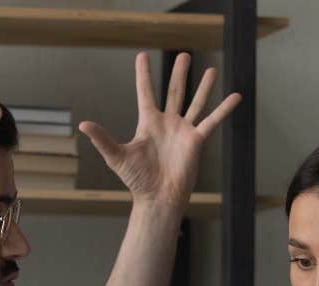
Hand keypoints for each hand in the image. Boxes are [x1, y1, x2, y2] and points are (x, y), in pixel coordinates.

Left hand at [78, 52, 241, 205]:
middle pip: (174, 91)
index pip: (146, 92)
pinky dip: (224, 109)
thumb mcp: (116, 156)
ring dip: (203, 87)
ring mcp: (183, 131)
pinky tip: (235, 96)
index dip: (144, 75)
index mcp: (148, 123)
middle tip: (184, 55)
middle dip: (179, 73)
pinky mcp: (196, 140)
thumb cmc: (136, 180)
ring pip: (195, 102)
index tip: (142, 55)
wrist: (158, 197)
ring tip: (211, 69)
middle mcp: (167, 123)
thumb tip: (83, 124)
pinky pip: (212, 121)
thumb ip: (102, 139)